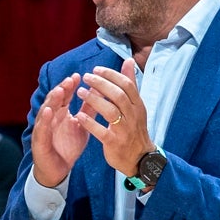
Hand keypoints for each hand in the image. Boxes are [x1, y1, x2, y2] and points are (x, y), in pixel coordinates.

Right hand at [31, 72, 89, 186]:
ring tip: (60, 91)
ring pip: (45, 111)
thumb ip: (88, 111)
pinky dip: (45, 120)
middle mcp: (49, 118)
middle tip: (71, 79)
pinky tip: (50, 112)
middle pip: (53, 100)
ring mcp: (42, 129)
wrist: (58, 170)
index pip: (63, 96)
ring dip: (52, 101)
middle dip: (61, 89)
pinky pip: (42, 129)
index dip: (69, 86)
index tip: (78, 76)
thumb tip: (98, 94)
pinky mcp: (39, 141)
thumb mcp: (81, 126)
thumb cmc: (66, 147)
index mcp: (60, 114)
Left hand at [73, 59, 154, 175]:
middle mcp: (133, 115)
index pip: (127, 85)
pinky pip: (102, 131)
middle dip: (101, 84)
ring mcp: (125, 130)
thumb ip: (130, 84)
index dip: (111, 75)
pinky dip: (90, 122)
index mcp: (138, 105)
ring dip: (94, 100)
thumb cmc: (134, 128)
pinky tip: (79, 115)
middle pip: (118, 95)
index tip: (95, 69)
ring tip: (80, 92)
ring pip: (110, 111)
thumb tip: (129, 61)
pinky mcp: (115, 143)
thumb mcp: (136, 106)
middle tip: (86, 77)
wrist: (140, 158)